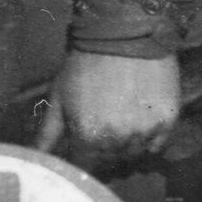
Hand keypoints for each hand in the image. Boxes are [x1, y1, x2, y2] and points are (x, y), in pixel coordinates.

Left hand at [38, 51, 182, 177]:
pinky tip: (141, 121)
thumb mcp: (58, 100)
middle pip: (110, 160)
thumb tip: (34, 161)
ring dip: (127, 145)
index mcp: (87, 139)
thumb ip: (46, 136)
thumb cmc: (84, 66)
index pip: (85, 167)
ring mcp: (144, 130)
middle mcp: (117, 140)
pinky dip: (150, 139)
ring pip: (133, 153)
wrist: (124, 34)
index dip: (84, 156)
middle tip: (105, 126)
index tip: (84, 145)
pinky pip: (158, 143)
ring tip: (122, 121)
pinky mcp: (167, 118)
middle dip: (104, 150)